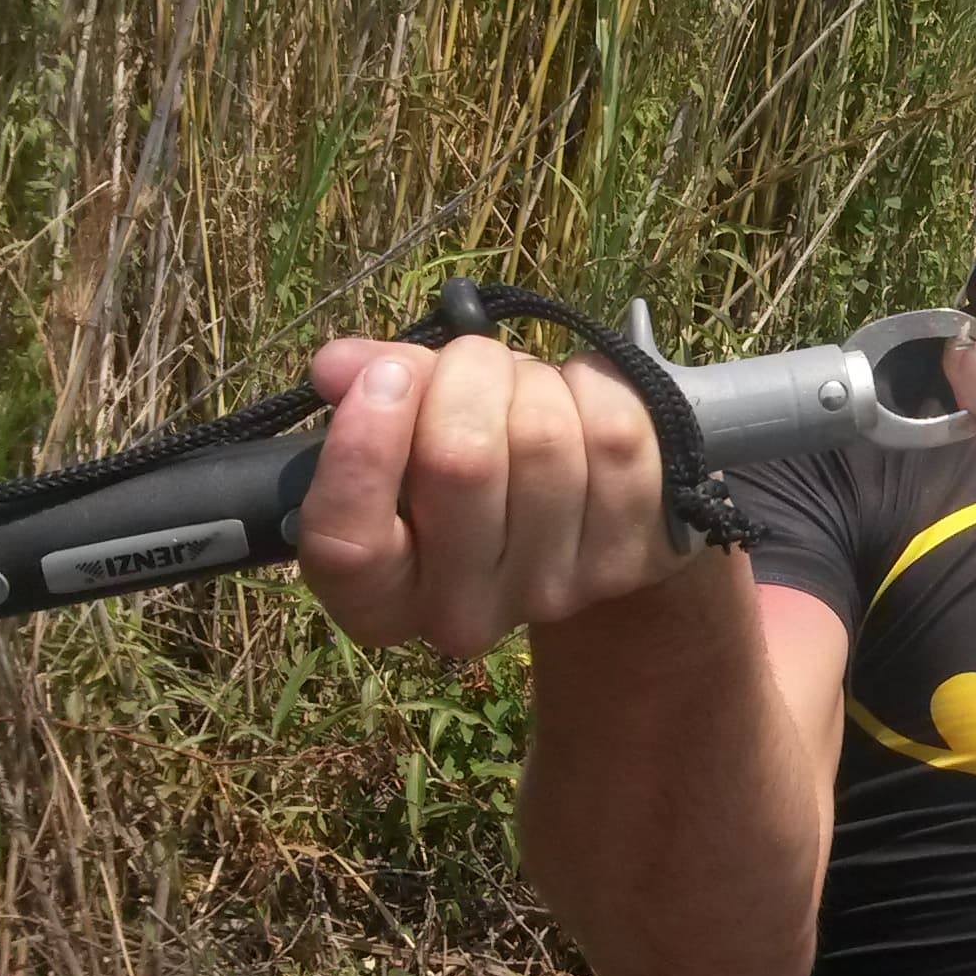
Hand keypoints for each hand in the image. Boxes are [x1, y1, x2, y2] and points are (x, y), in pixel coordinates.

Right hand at [296, 336, 690, 656]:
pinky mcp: (631, 557)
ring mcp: (553, 592)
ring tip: (528, 386)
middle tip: (472, 362)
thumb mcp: (406, 434)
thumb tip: (343, 366)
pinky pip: (616, 434)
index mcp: (379, 595)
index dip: (363, 450)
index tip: (383, 375)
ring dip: (535, 380)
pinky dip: (597, 387)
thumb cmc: (470, 463)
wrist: (579, 516)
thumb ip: (366, 393)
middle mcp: (461, 613)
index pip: (349, 544)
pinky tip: (582, 398)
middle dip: (467, 374)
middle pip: (461, 460)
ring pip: (544, 437)